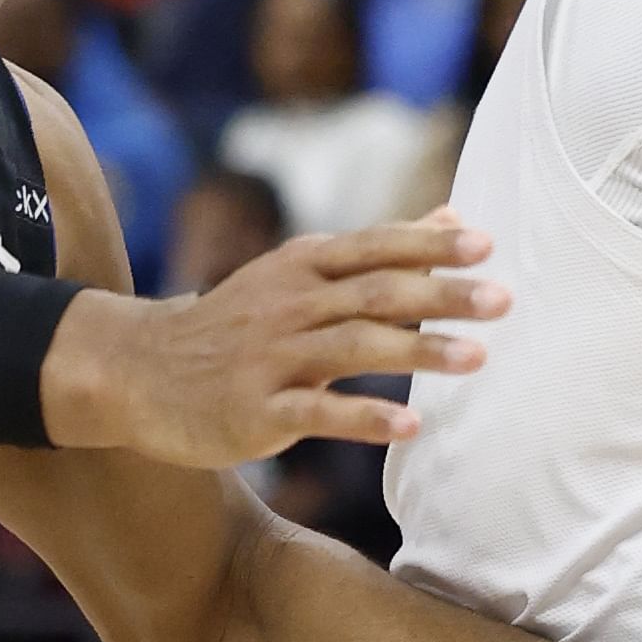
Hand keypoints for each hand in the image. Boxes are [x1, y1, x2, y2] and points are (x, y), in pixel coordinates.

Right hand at [42, 212, 507, 465]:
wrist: (138, 371)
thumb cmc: (236, 324)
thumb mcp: (297, 274)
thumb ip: (378, 251)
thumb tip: (452, 215)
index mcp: (303, 268)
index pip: (375, 248)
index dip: (429, 244)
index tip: (485, 244)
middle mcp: (290, 304)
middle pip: (375, 293)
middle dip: (442, 295)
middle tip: (502, 299)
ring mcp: (272, 357)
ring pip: (354, 348)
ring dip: (418, 352)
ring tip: (477, 358)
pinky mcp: (257, 410)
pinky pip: (318, 412)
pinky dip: (366, 416)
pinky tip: (410, 426)